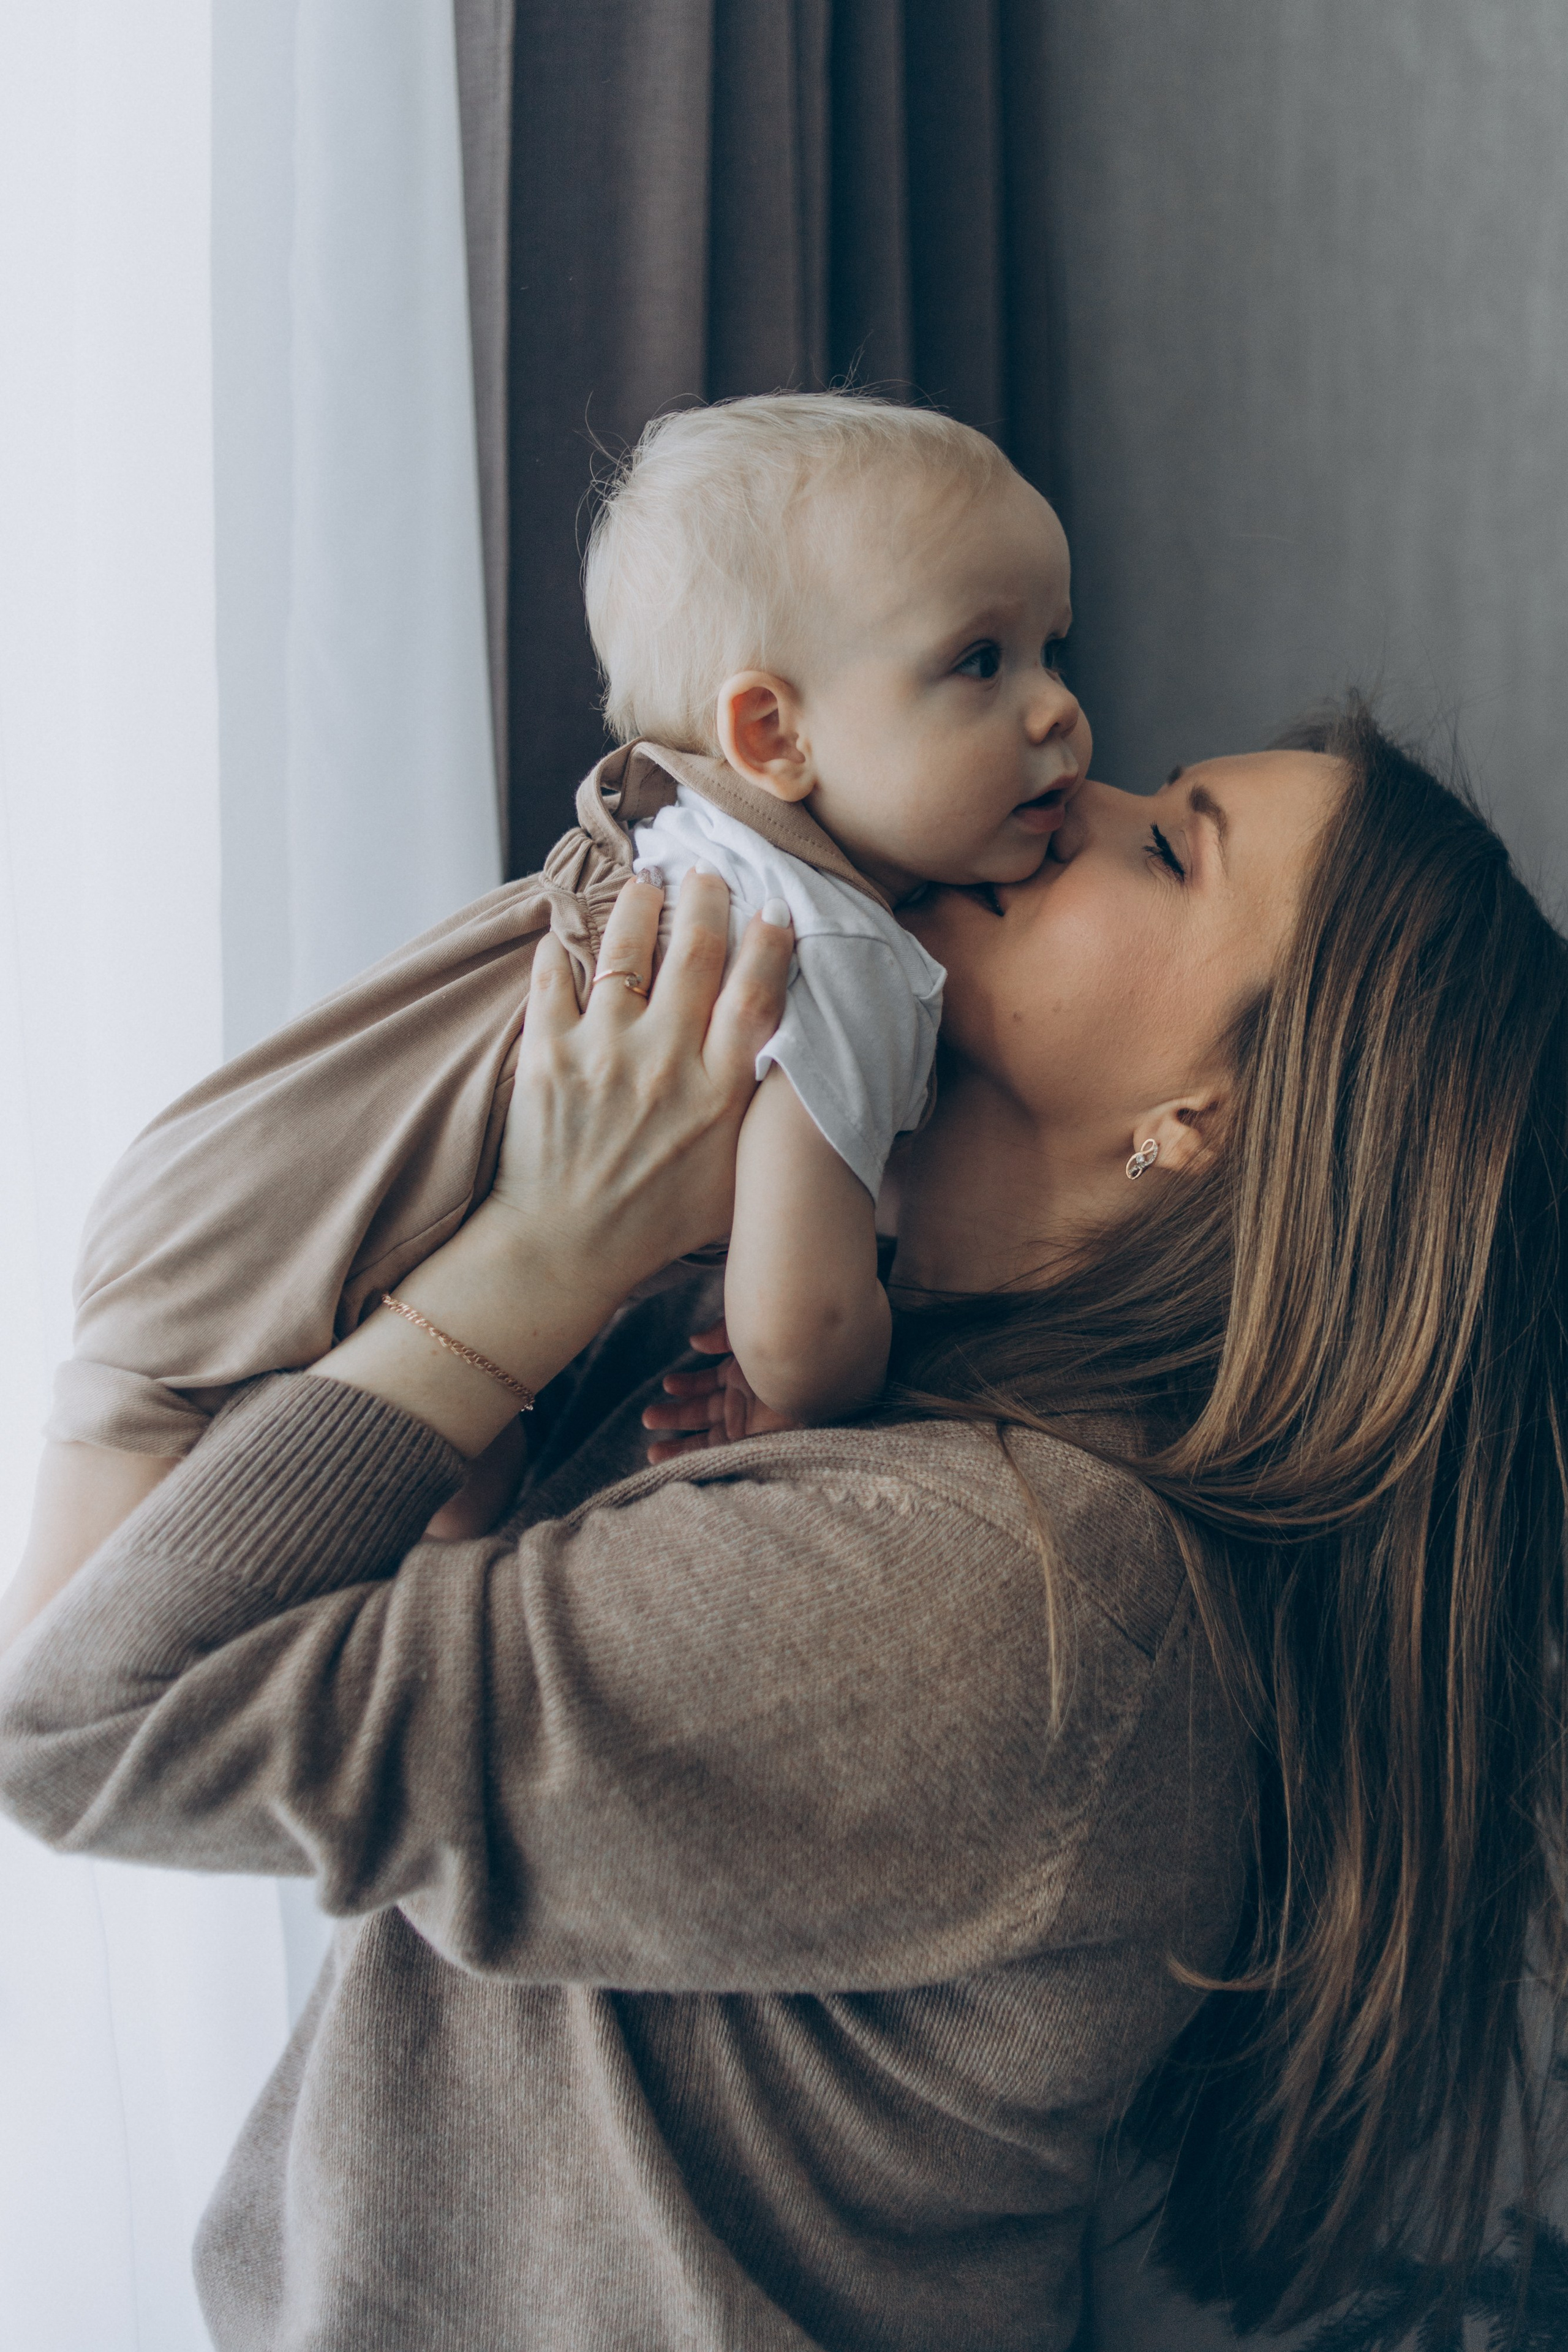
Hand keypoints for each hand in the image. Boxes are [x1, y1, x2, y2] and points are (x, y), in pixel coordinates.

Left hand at [491, 869, 792, 1300]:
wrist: (564, 1252)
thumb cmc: (656, 1224)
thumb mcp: (732, 1180)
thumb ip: (757, 1118)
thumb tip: (783, 1067)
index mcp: (719, 1093)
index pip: (756, 993)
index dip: (769, 941)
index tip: (772, 908)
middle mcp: (666, 1063)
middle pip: (695, 951)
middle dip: (705, 898)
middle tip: (705, 873)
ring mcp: (604, 1053)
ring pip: (625, 949)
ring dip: (638, 905)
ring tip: (644, 884)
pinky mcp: (548, 1055)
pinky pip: (553, 978)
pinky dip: (561, 947)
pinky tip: (567, 930)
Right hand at [641, 1320, 801, 1460]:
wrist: (820, 1372)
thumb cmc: (787, 1346)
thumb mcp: (748, 1333)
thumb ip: (721, 1334)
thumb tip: (694, 1341)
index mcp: (745, 1375)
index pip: (710, 1384)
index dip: (688, 1386)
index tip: (667, 1386)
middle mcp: (746, 1401)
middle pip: (704, 1413)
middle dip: (675, 1417)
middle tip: (648, 1418)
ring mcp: (751, 1425)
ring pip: (709, 1439)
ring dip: (681, 1446)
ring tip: (653, 1453)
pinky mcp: (757, 1444)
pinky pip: (724, 1455)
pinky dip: (701, 1460)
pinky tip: (679, 1462)